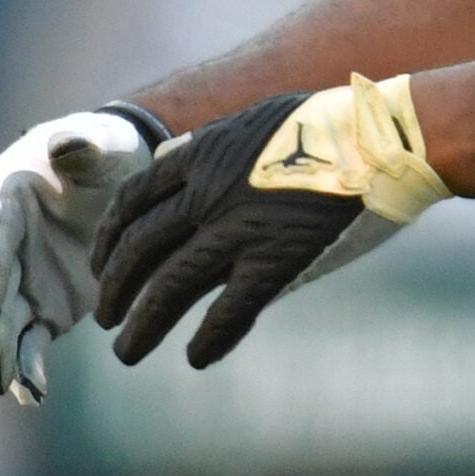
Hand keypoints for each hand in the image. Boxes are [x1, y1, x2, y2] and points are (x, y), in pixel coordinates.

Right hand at [0, 102, 170, 402]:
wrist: (120, 175)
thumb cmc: (103, 148)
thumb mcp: (97, 140)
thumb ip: (81, 143)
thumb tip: (67, 143)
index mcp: (3, 200)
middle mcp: (1, 245)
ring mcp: (20, 280)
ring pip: (3, 322)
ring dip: (1, 354)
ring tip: (0, 386)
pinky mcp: (44, 306)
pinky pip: (30, 340)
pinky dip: (28, 367)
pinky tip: (30, 395)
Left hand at [90, 73, 448, 369]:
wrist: (372, 138)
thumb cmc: (318, 123)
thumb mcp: (248, 118)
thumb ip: (205, 141)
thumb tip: (167, 156)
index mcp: (198, 155)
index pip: (131, 202)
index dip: (108, 239)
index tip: (102, 264)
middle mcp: (205, 194)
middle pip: (138, 248)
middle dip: (115, 288)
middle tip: (106, 317)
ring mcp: (237, 229)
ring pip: (169, 286)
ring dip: (142, 324)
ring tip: (126, 351)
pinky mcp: (273, 261)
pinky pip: (228, 312)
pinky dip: (208, 339)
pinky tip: (196, 357)